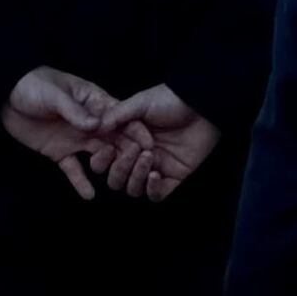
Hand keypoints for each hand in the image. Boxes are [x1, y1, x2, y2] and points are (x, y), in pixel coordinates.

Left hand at [4, 68, 132, 198]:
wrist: (6, 96)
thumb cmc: (34, 86)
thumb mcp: (55, 95)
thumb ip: (75, 111)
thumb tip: (96, 126)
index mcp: (93, 101)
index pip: (119, 116)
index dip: (134, 128)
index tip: (148, 144)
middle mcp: (89, 121)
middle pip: (113, 138)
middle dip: (127, 152)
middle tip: (140, 168)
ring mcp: (75, 137)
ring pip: (98, 154)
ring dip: (108, 166)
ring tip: (117, 182)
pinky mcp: (59, 152)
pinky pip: (73, 168)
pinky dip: (81, 181)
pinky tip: (89, 195)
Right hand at [100, 87, 220, 197]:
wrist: (200, 104)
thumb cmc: (170, 100)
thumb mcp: (141, 103)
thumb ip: (117, 115)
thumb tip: (97, 127)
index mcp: (125, 142)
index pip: (104, 161)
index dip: (101, 160)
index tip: (107, 149)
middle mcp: (137, 158)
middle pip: (115, 178)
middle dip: (120, 167)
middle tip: (134, 150)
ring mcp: (154, 169)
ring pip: (132, 188)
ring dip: (136, 176)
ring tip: (149, 156)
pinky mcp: (172, 178)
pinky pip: (156, 195)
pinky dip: (152, 188)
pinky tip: (156, 173)